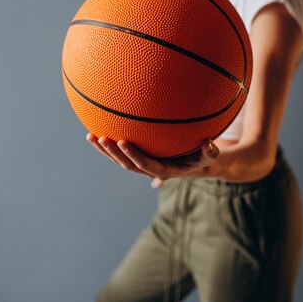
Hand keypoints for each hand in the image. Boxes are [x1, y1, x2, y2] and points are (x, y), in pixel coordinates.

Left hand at [86, 133, 219, 187]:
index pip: (145, 164)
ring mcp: (142, 164)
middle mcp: (150, 169)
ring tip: (90, 136)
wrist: (196, 163)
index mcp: (165, 170)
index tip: (122, 141)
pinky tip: (94, 131)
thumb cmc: (203, 157)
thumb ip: (211, 152)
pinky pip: (120, 152)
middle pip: (127, 164)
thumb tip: (210, 144)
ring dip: (104, 150)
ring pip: (120, 160)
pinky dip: (107, 145)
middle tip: (102, 138)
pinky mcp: (138, 157)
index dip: (133, 154)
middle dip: (113, 152)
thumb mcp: (210, 155)